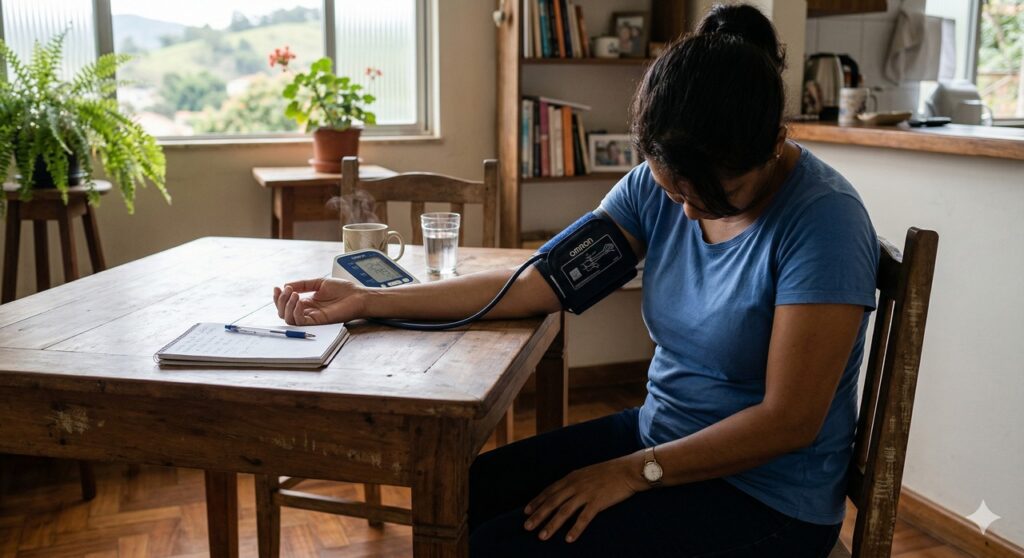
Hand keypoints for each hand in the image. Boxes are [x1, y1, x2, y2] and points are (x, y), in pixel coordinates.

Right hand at [273, 278, 367, 324]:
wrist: (358, 295)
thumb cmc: (343, 289)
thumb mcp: (319, 282)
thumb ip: (303, 284)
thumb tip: (286, 285)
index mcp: (306, 302)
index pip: (286, 304)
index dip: (279, 297)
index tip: (278, 287)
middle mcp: (307, 311)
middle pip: (284, 313)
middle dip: (281, 301)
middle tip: (286, 290)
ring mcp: (312, 317)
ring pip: (289, 319)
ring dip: (287, 306)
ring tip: (294, 294)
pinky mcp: (318, 322)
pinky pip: (301, 322)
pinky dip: (296, 312)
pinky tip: (300, 302)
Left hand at [523, 453, 647, 542]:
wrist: (628, 470)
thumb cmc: (608, 472)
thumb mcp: (586, 473)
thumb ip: (574, 482)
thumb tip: (563, 491)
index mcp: (572, 477)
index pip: (549, 491)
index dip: (536, 501)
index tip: (525, 512)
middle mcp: (575, 485)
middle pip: (552, 502)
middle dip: (538, 515)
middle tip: (526, 527)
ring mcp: (586, 493)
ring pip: (564, 511)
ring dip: (552, 525)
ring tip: (542, 536)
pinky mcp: (598, 502)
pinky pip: (584, 518)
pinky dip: (575, 529)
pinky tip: (568, 539)